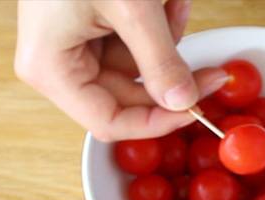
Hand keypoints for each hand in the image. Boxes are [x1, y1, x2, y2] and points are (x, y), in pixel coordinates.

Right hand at [15, 0, 226, 140]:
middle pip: (127, 99)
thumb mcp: (130, 7)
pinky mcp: (88, 31)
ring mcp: (72, 48)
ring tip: (177, 7)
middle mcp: (57, 66)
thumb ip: (160, 59)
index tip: (196, 110)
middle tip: (212, 73)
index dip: (156, 122)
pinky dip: (157, 29)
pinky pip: (131, 46)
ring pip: (135, 72)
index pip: (110, 122)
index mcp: (51, 70)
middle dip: (172, 81)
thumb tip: (185, 102)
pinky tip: (169, 3)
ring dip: (166, 46)